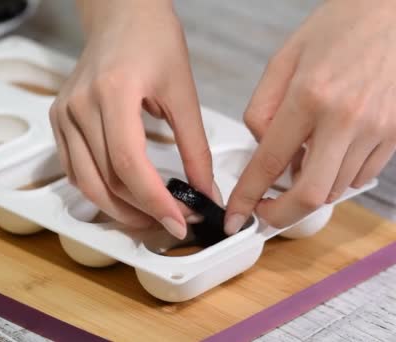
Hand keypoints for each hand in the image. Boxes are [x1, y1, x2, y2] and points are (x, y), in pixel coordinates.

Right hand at [50, 0, 219, 238]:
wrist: (120, 14)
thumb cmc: (154, 40)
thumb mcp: (183, 91)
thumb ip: (195, 147)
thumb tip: (206, 192)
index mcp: (114, 92)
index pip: (129, 164)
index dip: (155, 201)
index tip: (179, 222)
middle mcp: (80, 105)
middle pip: (106, 179)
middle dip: (141, 211)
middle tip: (172, 222)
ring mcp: (64, 113)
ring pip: (85, 181)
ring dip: (117, 208)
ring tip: (149, 217)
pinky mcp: (58, 119)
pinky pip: (73, 169)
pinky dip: (97, 190)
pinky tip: (122, 196)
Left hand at [226, 0, 395, 233]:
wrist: (395, 12)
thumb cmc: (340, 29)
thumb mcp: (284, 59)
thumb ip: (262, 108)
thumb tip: (262, 148)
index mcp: (309, 96)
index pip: (270, 162)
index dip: (248, 197)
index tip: (236, 216)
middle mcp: (346, 118)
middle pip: (311, 195)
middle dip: (281, 215)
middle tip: (265, 213)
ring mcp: (376, 129)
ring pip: (336, 189)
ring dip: (310, 190)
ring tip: (299, 166)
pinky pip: (362, 176)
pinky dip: (338, 178)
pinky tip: (328, 155)